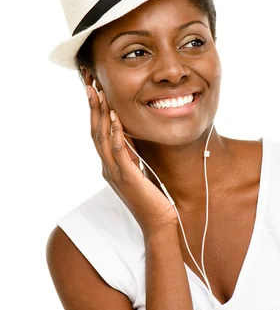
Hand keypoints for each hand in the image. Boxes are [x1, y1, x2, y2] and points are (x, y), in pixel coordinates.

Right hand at [87, 86, 178, 237]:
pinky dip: (116, 134)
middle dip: (93, 107)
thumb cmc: (153, 199)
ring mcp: (116, 174)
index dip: (95, 112)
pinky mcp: (128, 178)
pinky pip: (119, 153)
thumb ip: (132, 155)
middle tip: (89, 85)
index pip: (98, 134)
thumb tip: (130, 135)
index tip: (94, 91)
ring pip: (102, 139)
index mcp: (111, 166)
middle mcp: (109, 168)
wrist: (160, 224)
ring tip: (99, 95)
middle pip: (95, 132)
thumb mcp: (140, 171)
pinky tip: (117, 119)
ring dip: (101, 115)